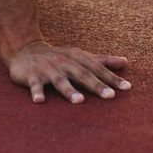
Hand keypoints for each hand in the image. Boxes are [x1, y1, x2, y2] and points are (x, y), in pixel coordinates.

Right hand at [8, 41, 130, 103]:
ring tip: (79, 101)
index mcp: (77, 58)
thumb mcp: (80, 56)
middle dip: (96, 85)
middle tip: (110, 96)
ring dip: (69, 90)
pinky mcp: (32, 76)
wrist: (26, 50)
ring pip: (60, 81)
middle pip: (82, 74)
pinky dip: (37, 92)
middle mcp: (64, 62)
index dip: (112, 78)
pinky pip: (35, 85)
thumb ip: (102, 61)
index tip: (127, 88)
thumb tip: (125, 61)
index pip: (98, 69)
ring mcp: (48, 69)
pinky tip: (40, 100)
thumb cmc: (59, 57)